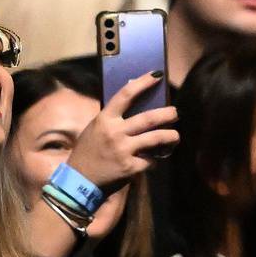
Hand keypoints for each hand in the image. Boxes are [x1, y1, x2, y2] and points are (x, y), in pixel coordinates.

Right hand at [65, 73, 179, 192]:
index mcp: (105, 119)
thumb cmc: (88, 152)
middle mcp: (115, 132)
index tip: (157, 75)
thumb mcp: (95, 128)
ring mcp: (123, 150)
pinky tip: (154, 160)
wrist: (79, 181)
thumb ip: (113, 118)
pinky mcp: (130, 167)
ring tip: (175, 136)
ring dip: (171, 136)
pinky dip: (154, 160)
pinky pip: (150, 161)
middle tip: (175, 113)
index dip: (143, 82)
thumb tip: (134, 103)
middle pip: (149, 118)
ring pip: (156, 138)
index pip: (125, 94)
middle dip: (167, 114)